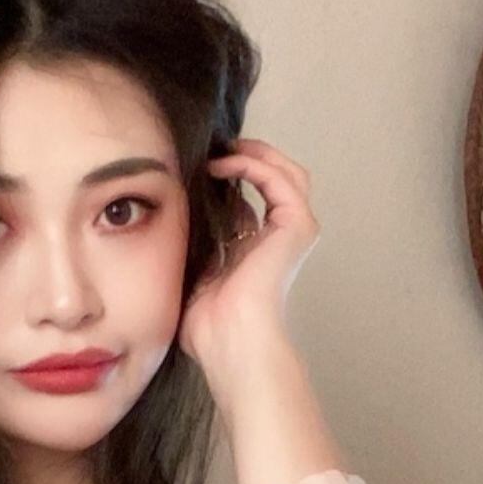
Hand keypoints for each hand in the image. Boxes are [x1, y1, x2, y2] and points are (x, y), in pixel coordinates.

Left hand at [177, 136, 321, 377]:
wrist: (229, 338)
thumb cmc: (208, 320)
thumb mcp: (196, 267)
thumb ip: (198, 237)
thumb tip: (185, 203)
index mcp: (260, 247)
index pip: (256, 195)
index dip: (232, 172)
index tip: (201, 161)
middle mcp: (281, 237)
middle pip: (279, 177)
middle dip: (252, 155)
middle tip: (219, 145)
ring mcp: (294, 231)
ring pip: (288, 172)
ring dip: (255, 153)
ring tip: (223, 148)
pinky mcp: (297, 226)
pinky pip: (281, 180)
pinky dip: (254, 164)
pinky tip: (224, 164)